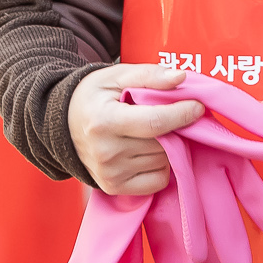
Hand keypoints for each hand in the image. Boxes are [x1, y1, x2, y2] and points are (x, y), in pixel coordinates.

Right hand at [68, 64, 202, 194]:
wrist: (64, 124)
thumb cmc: (94, 96)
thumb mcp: (117, 76)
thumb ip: (150, 75)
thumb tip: (181, 77)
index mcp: (104, 121)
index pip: (155, 122)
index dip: (182, 114)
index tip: (197, 105)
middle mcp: (105, 152)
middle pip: (162, 143)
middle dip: (176, 128)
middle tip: (172, 114)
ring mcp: (110, 174)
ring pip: (163, 161)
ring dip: (169, 146)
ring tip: (154, 130)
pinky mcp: (114, 188)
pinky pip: (157, 180)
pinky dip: (161, 165)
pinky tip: (148, 149)